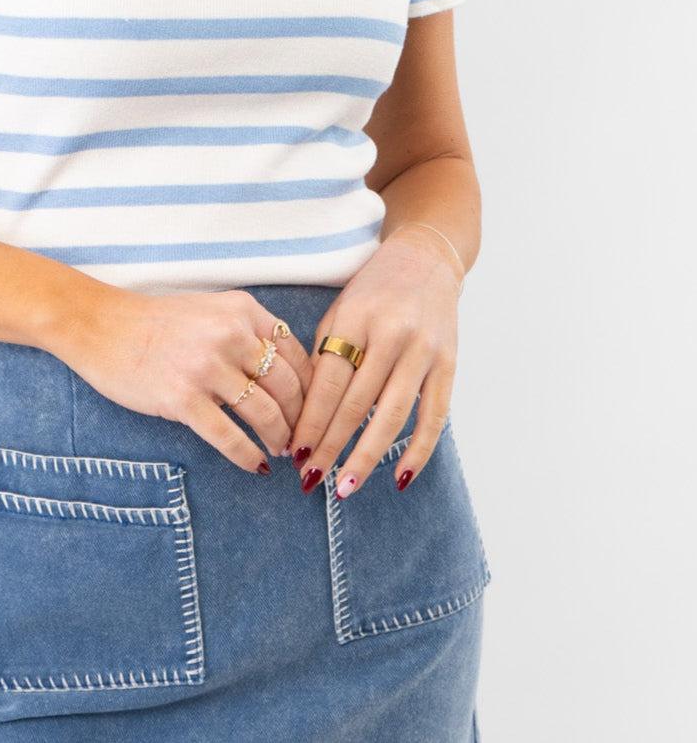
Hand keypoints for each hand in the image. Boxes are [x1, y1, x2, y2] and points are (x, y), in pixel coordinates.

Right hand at [58, 286, 314, 473]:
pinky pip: (229, 436)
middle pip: (288, 387)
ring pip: (265, 414)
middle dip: (301, 419)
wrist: (101, 325)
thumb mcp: (212, 310)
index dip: (312, 389)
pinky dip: (247, 456)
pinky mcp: (182, 398)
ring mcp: (206, 366)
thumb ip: (249, 332)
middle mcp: (230, 334)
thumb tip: (290, 377)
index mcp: (242, 309)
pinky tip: (255, 467)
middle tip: (301, 438)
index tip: (314, 409)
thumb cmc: (157, 322)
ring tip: (280, 453)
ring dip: (279, 440)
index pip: (297, 355)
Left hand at [287, 228, 461, 496]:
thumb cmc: (373, 289)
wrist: (427, 257)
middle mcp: (390, 334)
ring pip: (392, 414)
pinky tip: (399, 477)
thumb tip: (304, 416)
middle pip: (356, 402)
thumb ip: (325, 356)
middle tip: (311, 480)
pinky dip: (419, 450)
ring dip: (367, 455)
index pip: (328, 381)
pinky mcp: (449, 363)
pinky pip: (435, 416)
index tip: (295, 453)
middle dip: (332, 445)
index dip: (311, 421)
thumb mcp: (340, 310)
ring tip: (346, 487)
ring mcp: (423, 349)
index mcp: (356, 318)